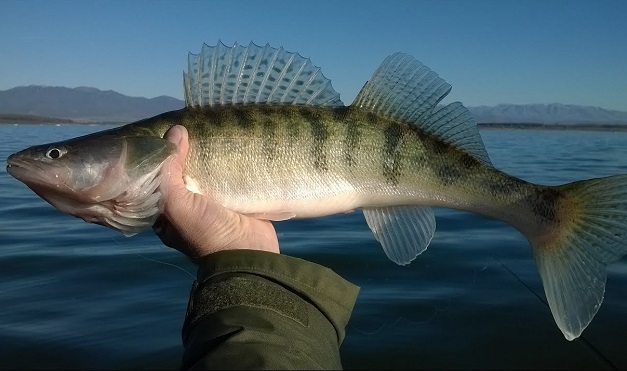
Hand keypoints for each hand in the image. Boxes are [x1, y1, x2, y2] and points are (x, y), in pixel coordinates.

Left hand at [153, 125, 279, 260]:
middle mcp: (187, 208)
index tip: (161, 133)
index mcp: (167, 214)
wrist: (250, 252)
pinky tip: (228, 142)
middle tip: (188, 125)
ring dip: (207, 155)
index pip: (157, 180)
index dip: (158, 159)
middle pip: (182, 174)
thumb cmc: (208, 233)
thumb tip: (176, 131)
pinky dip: (227, 161)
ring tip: (208, 128)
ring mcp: (212, 204)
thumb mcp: (178, 205)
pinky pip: (227, 175)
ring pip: (205, 173)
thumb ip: (170, 171)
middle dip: (184, 153)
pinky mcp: (235, 199)